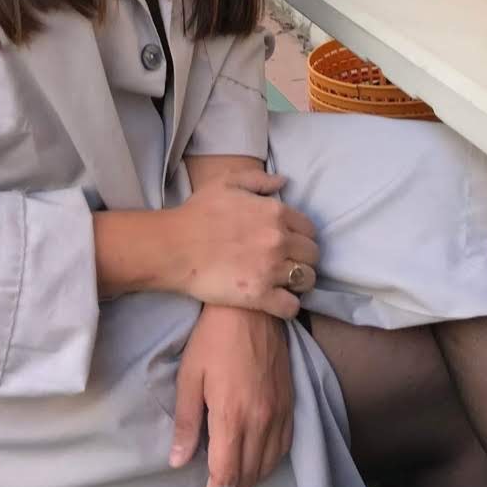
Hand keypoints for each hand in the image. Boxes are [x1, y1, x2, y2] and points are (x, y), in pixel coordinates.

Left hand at [169, 305, 294, 486]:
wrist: (253, 306)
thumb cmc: (214, 337)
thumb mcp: (190, 375)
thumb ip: (187, 421)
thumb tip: (179, 461)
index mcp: (233, 416)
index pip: (227, 475)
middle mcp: (261, 420)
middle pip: (248, 475)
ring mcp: (279, 411)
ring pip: (269, 464)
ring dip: (251, 483)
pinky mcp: (290, 400)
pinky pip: (284, 445)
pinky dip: (271, 463)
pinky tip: (259, 463)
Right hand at [172, 169, 318, 318]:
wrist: (174, 247)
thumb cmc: (197, 213)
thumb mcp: (226, 182)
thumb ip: (259, 180)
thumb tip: (284, 181)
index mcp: (275, 212)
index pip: (310, 229)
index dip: (302, 237)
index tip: (292, 244)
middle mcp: (279, 240)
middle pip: (313, 255)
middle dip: (304, 259)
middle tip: (289, 264)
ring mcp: (271, 268)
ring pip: (307, 280)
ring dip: (299, 282)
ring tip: (285, 283)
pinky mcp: (259, 295)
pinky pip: (291, 306)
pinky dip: (288, 306)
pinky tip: (277, 301)